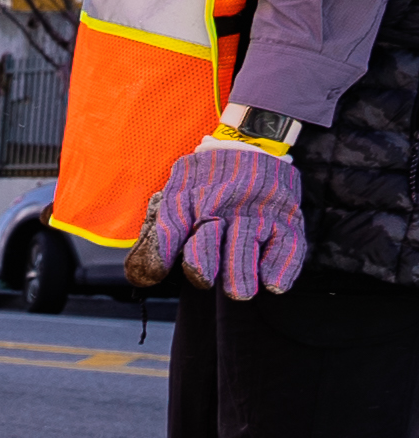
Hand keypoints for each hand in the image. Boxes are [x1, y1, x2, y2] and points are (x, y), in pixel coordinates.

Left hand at [154, 135, 309, 298]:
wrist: (248, 146)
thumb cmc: (205, 182)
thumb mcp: (179, 198)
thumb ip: (166, 235)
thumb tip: (148, 275)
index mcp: (203, 204)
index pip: (197, 232)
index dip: (198, 256)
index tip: (200, 278)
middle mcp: (233, 208)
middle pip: (230, 239)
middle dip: (227, 266)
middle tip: (225, 289)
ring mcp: (262, 213)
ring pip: (257, 241)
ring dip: (251, 268)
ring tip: (247, 292)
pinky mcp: (287, 217)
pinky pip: (290, 242)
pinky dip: (285, 265)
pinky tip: (276, 286)